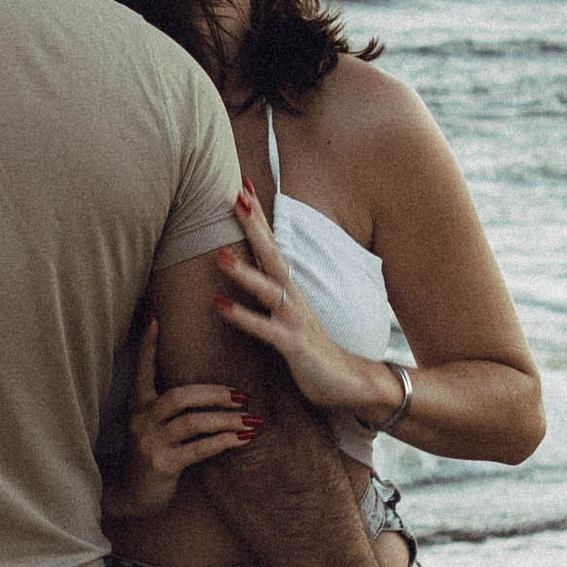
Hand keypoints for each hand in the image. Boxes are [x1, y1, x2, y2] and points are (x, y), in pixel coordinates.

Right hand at [104, 320, 257, 519]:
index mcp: (138, 408)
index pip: (142, 372)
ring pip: (192, 422)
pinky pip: (197, 448)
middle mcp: (141, 421)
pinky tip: (241, 438)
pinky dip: (222, 441)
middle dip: (214, 393)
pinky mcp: (161, 465)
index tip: (154, 320)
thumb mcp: (156, 430)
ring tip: (250, 418)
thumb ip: (174, 412)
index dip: (147, 347)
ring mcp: (149, 443)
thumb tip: (208, 393)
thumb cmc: (152, 458)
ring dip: (225, 419)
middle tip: (242, 395)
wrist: (131, 497)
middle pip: (179, 396)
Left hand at [215, 191, 380, 418]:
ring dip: (243, 271)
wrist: (349, 381)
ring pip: (267, 289)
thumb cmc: (311, 348)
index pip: (270, 244)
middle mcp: (291, 296)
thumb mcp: (286, 314)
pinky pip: (264, 329)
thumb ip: (267, 292)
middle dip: (253, 223)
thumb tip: (245, 269)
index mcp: (288, 288)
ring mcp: (293, 319)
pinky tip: (219, 306)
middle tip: (235, 194)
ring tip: (217, 254)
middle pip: (270, 252)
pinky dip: (242, 317)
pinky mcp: (292, 344)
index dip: (257, 216)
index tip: (241, 185)